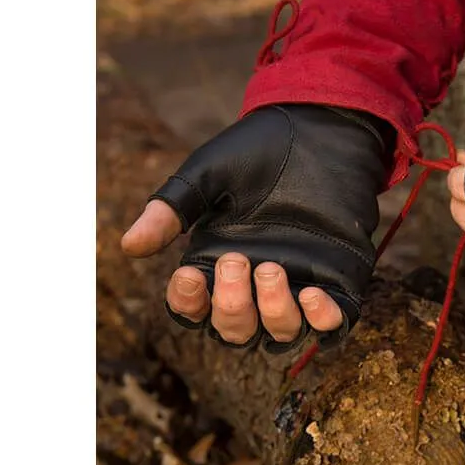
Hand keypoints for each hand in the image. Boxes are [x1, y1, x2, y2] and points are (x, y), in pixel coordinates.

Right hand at [122, 104, 388, 352]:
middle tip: (237, 259)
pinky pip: (332, 324)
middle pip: (235, 330)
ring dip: (273, 312)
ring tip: (272, 270)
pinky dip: (323, 320)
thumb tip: (129, 247)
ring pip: (280, 333)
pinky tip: (313, 296)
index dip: (188, 302)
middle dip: (232, 305)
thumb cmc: (256, 152)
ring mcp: (296, 287)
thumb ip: (173, 210)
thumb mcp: (209, 176)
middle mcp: (254, 286)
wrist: (315, 130)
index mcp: (216, 265)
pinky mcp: (336, 282)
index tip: (189, 274)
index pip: (194, 308)